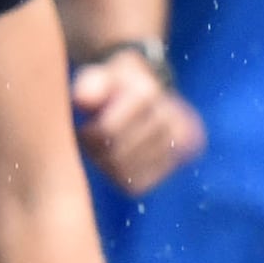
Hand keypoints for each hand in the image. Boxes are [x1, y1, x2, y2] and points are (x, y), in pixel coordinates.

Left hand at [71, 50, 204, 194]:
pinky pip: (139, 184)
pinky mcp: (181, 160)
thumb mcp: (99, 78)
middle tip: (89, 144)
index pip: (108, 131)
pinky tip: (118, 162)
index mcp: (147, 91)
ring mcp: (181, 140)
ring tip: (102, 151)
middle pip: (118, 154)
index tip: (82, 130)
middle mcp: (170, 114)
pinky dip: (121, 177)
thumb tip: (81, 100)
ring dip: (106, 166)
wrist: (151, 90)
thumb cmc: (116, 87)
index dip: (88, 135)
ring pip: (127, 172)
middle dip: (96, 152)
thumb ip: (89, 85)